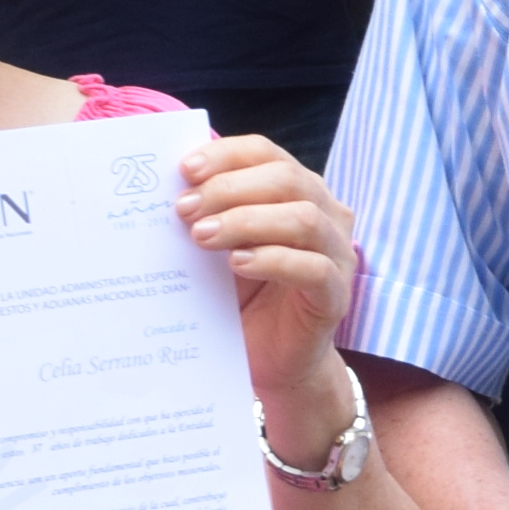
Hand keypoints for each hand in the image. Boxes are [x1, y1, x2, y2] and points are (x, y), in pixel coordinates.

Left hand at [173, 134, 358, 412]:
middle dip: (229, 189)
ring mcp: (338, 254)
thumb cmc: (242, 295)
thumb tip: (170, 184)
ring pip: (304, 218)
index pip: (267, 153)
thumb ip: (208, 212)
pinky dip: (273, 260)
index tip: (184, 170)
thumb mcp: (219, 245)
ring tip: (202, 237)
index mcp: (298, 190)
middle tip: (185, 210)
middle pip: (287, 179)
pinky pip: (313, 268)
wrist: (268, 357)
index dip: (226, 155)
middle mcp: (327, 214)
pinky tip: (237, 264)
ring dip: (247, 221)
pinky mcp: (336, 295)